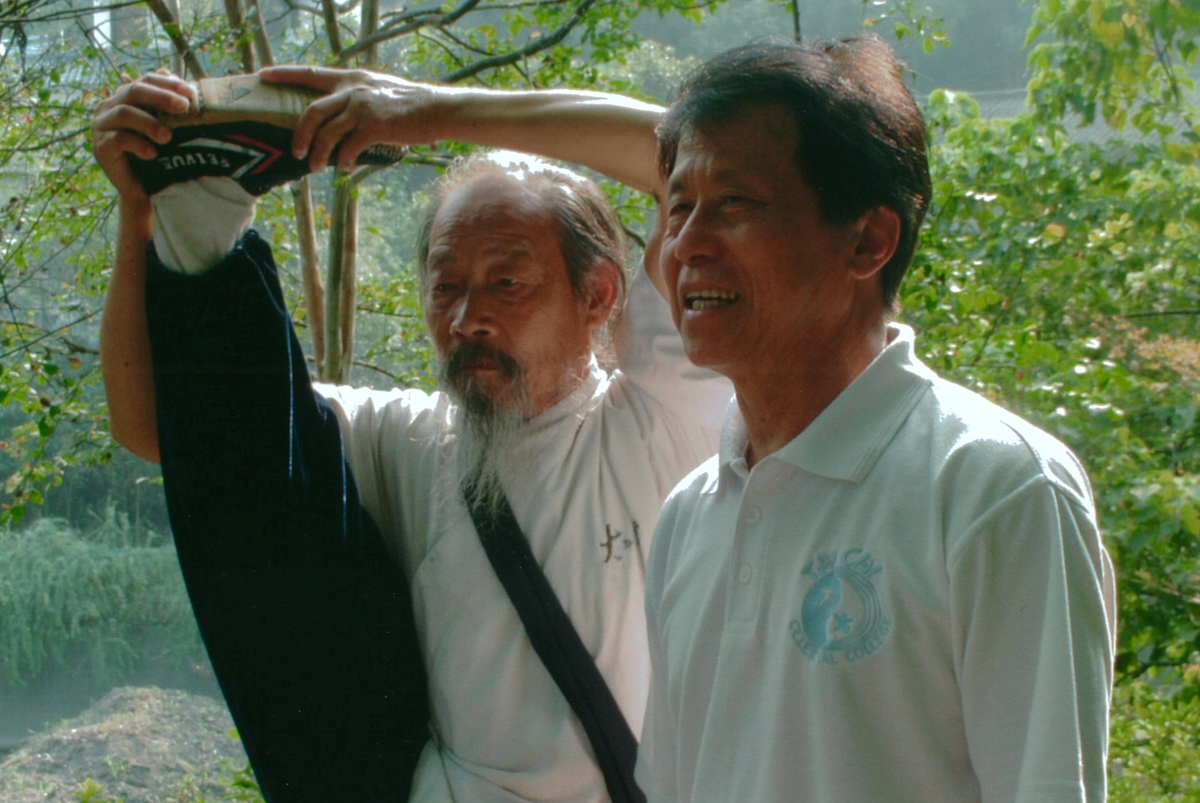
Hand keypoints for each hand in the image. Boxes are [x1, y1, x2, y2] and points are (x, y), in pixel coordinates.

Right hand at [91, 71, 196, 202]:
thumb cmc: (158, 155)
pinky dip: (138, 144)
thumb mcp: (168, 129)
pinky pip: (118, 139)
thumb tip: (193, 89)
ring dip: (149, 123)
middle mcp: (112, 106)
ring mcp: (103, 125)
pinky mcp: (101, 146)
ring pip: (124, 113)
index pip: (147, 80)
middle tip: (184, 106)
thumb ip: (174, 110)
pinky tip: (153, 153)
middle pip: (135, 91)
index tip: (191, 92)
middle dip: (162, 97)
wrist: (144, 189)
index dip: (168, 83)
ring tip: (168, 136)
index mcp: (128, 97)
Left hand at [260, 65, 444, 171]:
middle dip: (299, 134)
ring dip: (317, 153)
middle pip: (312, 111)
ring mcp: (362, 108)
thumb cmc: (410, 105)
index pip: (311, 74)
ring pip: (327, 133)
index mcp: (352, 79)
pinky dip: (343, 161)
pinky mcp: (374, 127)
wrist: (437, 109)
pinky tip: (345, 167)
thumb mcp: (379, 90)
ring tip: (314, 167)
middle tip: (295, 150)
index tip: (264, 76)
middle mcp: (353, 90)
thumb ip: (357, 97)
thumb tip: (341, 117)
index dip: (285, 74)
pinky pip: (348, 148)